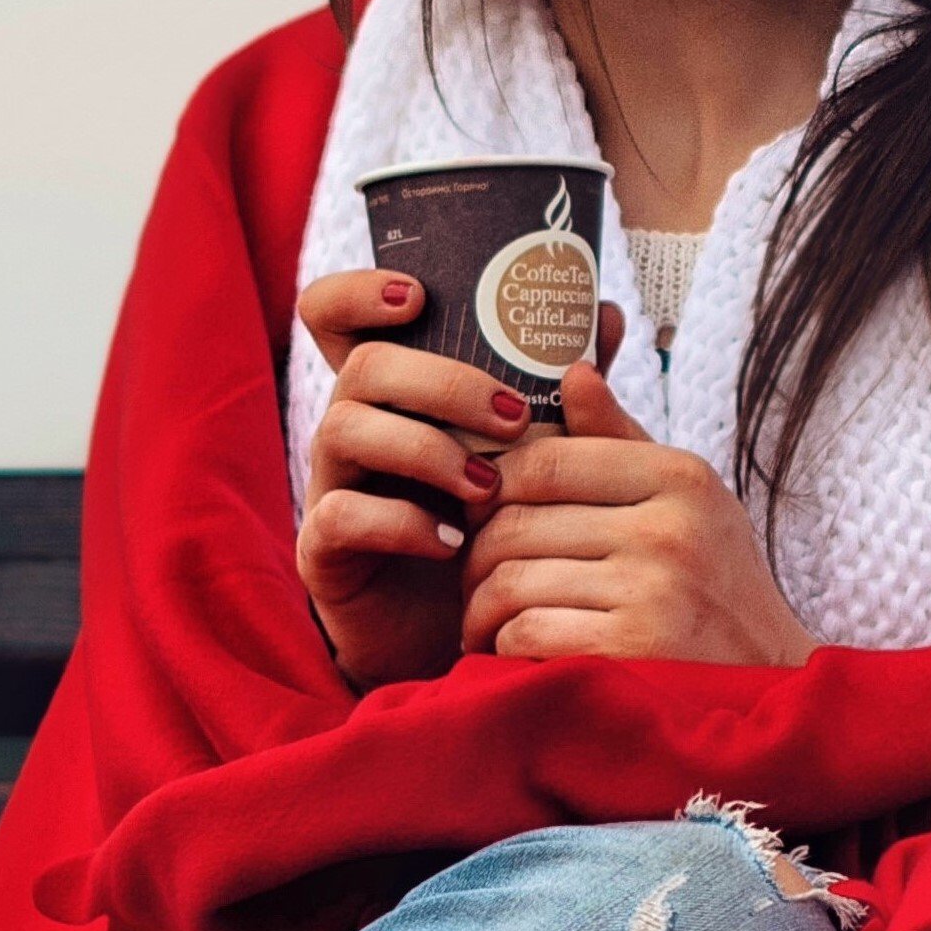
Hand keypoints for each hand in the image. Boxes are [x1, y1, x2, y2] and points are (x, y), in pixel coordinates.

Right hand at [292, 269, 544, 690]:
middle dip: (441, 382)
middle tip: (514, 416)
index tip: (418, 296)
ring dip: (426, 448)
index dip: (359, 292)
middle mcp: (353, 428)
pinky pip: (341, 514)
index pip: (336, 317)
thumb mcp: (538, 460)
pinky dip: (400, 521)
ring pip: (344, 429)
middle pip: (363, 367)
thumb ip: (564, 392)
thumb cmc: (499, 532)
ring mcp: (331, 486)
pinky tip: (452, 540)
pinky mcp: (324, 550)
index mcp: (393, 395)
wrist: (471, 637)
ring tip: (489, 485)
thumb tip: (606, 313)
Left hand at [460, 353, 817, 666]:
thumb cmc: (717, 587)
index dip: (492, 488)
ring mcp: (653, 591)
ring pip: (512, 582)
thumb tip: (573, 371)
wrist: (771, 682)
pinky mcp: (633, 651)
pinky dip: (505, 647)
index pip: (543, 461)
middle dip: (477, 558)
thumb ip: (621, 442)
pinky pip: (526, 633)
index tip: (483, 514)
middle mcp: (669, 528)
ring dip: (481, 610)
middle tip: (473, 579)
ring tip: (484, 621)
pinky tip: (511, 652)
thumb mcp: (686, 503)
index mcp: (679, 477)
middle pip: (516, 524)